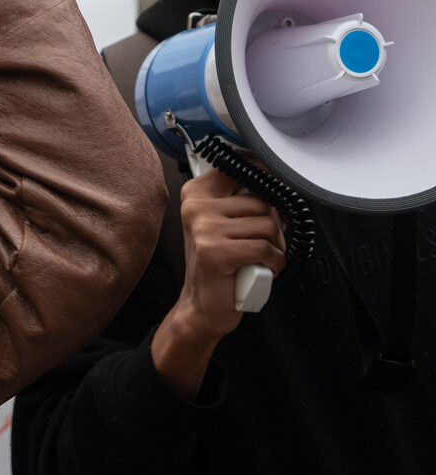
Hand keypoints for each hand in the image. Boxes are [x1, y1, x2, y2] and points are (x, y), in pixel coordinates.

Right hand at [151, 169, 286, 398]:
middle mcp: (196, 207)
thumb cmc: (221, 264)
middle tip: (259, 244)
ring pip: (268, 225)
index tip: (272, 189)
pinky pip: (265, 248)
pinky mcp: (215, 252)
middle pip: (262, 201)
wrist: (203, 306)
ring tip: (257, 260)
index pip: (240, 168)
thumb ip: (242, 198)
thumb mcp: (226, 224)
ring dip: (274, 247)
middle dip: (272, 226)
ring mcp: (203, 229)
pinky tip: (260, 270)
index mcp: (196, 194)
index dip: (264, 178)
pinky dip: (273, 263)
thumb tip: (277, 180)